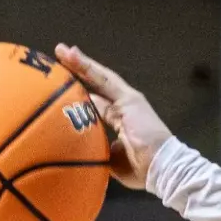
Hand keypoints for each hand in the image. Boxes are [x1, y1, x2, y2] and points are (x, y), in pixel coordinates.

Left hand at [55, 44, 173, 189]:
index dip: (80, 95)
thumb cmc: (142, 169)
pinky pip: (103, 78)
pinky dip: (87, 66)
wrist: (161, 168)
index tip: (62, 89)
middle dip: (77, 73)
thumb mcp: (113, 160)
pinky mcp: (129, 97)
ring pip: (99, 78)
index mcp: (122, 121)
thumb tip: (81, 149)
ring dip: (80, 64)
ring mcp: (128, 100)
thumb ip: (98, 150)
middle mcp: (124, 107)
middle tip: (59, 59)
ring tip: (61, 51)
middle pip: (96, 86)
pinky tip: (72, 56)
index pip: (97, 104)